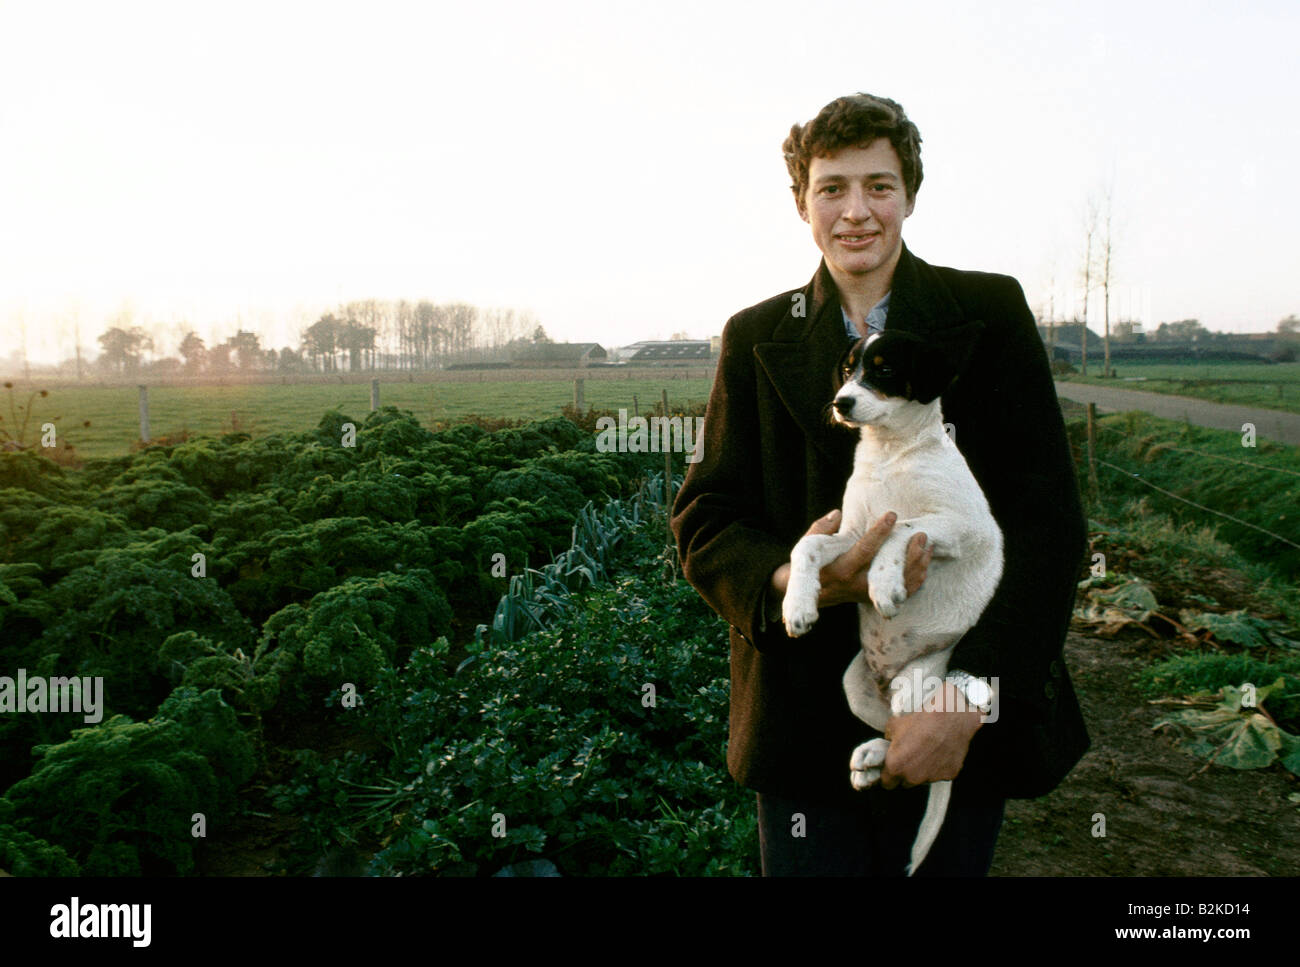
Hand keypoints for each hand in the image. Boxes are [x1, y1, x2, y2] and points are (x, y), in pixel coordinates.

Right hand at [811, 509, 932, 607]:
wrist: (812, 596)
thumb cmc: (810, 566)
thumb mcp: (807, 546)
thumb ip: (822, 529)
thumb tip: (838, 514)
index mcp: (840, 569)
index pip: (864, 549)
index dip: (879, 532)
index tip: (891, 515)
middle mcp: (856, 585)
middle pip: (889, 571)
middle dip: (908, 553)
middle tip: (920, 534)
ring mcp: (868, 595)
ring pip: (900, 584)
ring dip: (917, 565)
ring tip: (927, 545)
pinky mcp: (876, 599)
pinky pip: (903, 593)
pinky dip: (916, 579)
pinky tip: (924, 562)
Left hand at [879, 684, 982, 788]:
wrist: (948, 718)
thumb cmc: (919, 720)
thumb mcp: (893, 725)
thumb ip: (888, 740)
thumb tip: (890, 743)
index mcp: (895, 767)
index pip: (887, 783)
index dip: (888, 775)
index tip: (891, 768)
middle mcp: (912, 777)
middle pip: (905, 782)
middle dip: (905, 773)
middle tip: (909, 756)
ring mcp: (931, 778)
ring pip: (922, 779)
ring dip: (922, 770)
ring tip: (926, 751)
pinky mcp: (949, 775)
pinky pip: (940, 774)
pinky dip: (939, 766)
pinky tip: (940, 751)